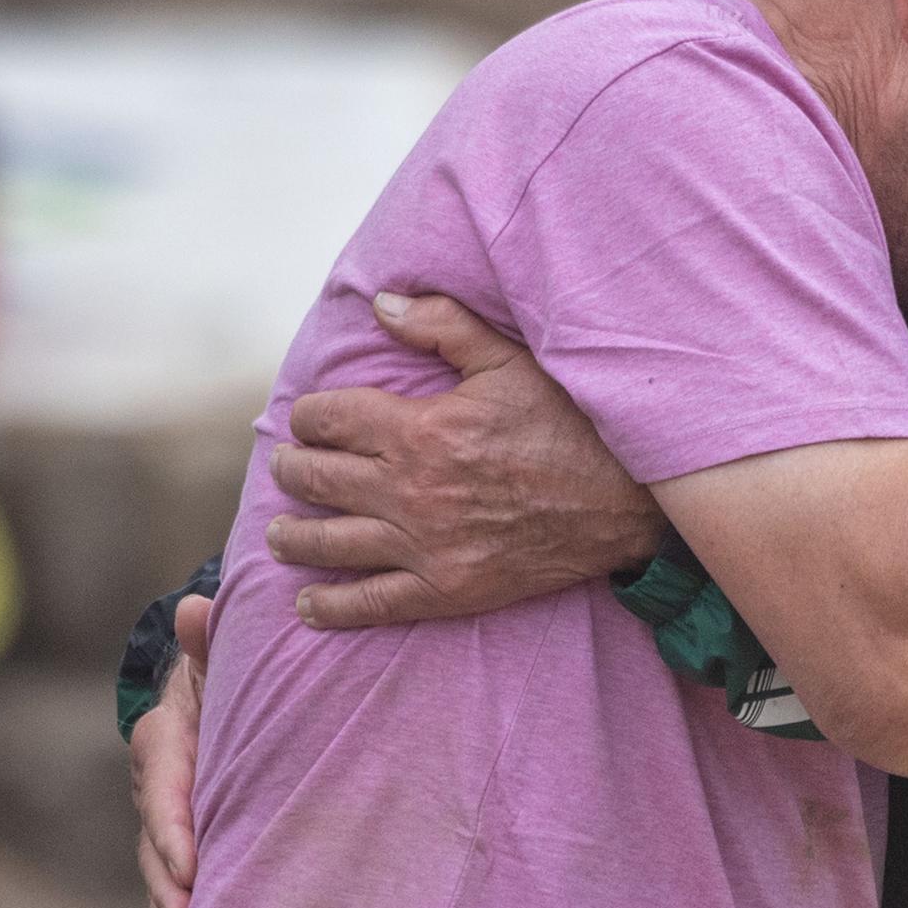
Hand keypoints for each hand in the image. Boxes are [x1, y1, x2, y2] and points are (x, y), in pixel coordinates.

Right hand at [132, 593, 210, 907]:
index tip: (189, 868)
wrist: (217, 686)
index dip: (175, 829)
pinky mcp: (180, 839)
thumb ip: (209, 640)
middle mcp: (155, 784)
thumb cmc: (227, 669)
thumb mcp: (220, 653)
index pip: (166, 789)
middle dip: (168, 886)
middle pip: (156, 841)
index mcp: (165, 740)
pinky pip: (172, 879)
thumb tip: (195, 607)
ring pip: (159, 869)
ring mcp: (163, 816)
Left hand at [263, 290, 662, 627]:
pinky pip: (370, 603)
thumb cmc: (570, 423)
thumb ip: (442, 325)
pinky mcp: (444, 589)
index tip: (310, 419)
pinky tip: (307, 604)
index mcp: (419, 428)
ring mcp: (424, 545)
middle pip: (317, 479)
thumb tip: (381, 301)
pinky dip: (330, 606)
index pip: (329, 419)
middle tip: (288, 469)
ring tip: (282, 533)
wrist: (625, 502)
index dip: (310, 416)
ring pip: (329, 542)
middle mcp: (409, 489)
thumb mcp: (510, 360)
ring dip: (294, 536)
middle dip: (292, 470)